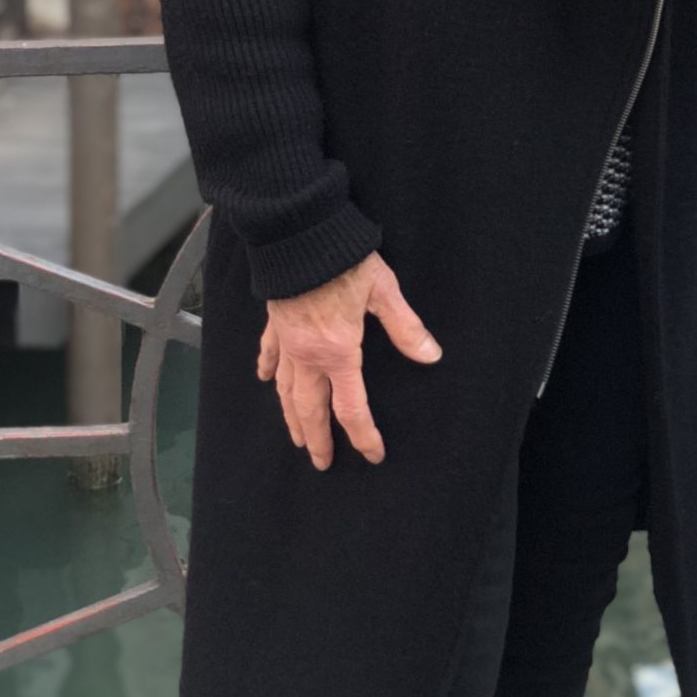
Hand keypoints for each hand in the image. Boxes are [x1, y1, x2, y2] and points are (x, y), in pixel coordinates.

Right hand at [256, 250, 440, 471]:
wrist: (299, 234)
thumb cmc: (344, 260)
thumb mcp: (383, 290)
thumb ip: (405, 327)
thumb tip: (430, 356)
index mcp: (338, 352)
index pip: (351, 407)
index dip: (363, 435)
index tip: (372, 454)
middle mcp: (308, 355)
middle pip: (311, 409)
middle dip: (318, 439)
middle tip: (322, 463)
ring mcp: (287, 341)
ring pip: (286, 391)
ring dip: (292, 417)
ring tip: (297, 438)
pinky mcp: (274, 322)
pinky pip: (269, 354)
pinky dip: (268, 370)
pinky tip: (265, 380)